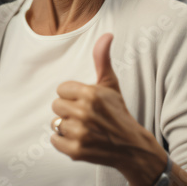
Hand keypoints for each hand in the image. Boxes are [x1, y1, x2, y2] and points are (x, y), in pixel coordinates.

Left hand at [51, 33, 166, 185]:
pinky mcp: (76, 151)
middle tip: (86, 116)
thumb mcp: (111, 85)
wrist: (132, 148)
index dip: (72, 95)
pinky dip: (63, 142)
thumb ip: (103, 59)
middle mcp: (85, 112)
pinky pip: (54, 140)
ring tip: (85, 129)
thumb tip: (107, 34)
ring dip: (67, 127)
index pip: (61, 89)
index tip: (86, 102)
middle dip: (68, 110)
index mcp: (91, 93)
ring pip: (55, 123)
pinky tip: (80, 140)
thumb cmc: (118, 113)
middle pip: (56, 106)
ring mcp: (80, 133)